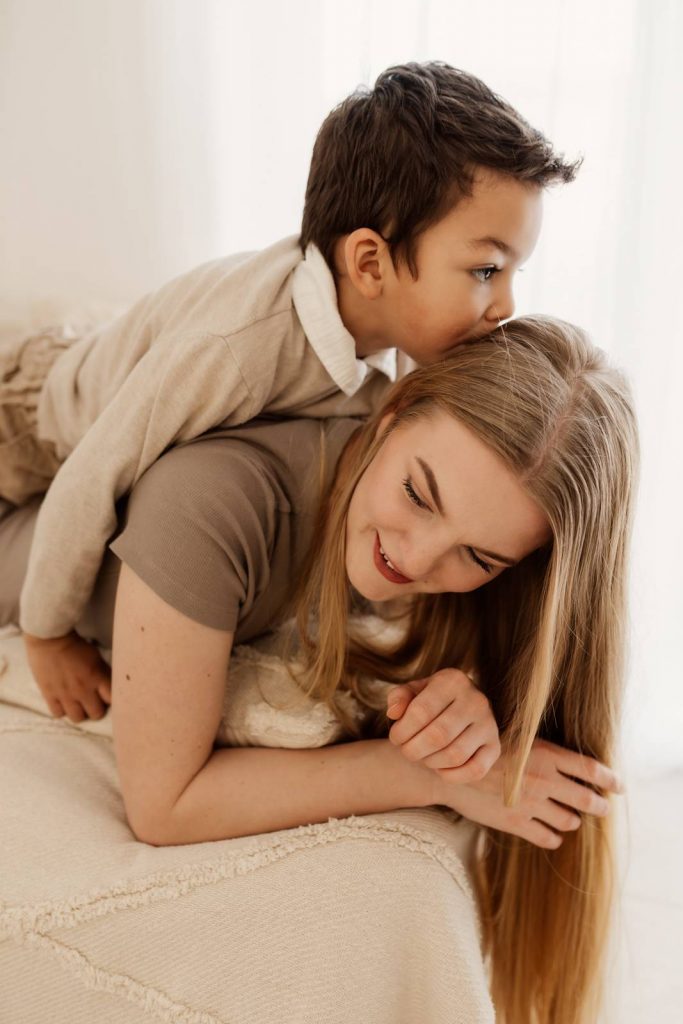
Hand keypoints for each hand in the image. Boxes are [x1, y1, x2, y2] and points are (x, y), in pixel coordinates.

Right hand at [23, 630, 111, 722]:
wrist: (50, 638)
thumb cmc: (75, 644)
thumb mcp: (96, 657)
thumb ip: (103, 673)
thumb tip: (110, 686)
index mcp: (97, 677)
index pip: (112, 700)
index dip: (112, 701)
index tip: (109, 698)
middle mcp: (83, 690)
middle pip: (96, 714)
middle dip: (97, 709)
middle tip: (94, 702)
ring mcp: (66, 695)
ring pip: (78, 718)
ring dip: (80, 712)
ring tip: (78, 705)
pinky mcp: (50, 695)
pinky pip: (58, 714)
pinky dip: (62, 711)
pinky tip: (64, 703)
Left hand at [385, 668, 500, 782]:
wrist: (462, 705)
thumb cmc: (431, 699)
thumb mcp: (413, 691)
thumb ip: (398, 697)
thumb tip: (394, 714)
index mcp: (454, 680)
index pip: (421, 711)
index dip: (401, 731)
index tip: (395, 737)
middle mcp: (477, 700)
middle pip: (438, 736)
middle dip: (413, 750)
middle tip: (406, 750)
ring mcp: (489, 724)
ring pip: (455, 756)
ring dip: (430, 763)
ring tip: (422, 756)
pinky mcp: (495, 747)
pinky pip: (475, 771)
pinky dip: (452, 776)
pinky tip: (439, 768)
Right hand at [431, 737, 623, 848]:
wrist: (449, 768)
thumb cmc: (482, 748)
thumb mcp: (517, 739)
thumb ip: (544, 752)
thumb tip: (569, 761)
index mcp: (546, 754)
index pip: (590, 769)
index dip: (610, 779)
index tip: (619, 786)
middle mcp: (543, 779)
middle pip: (586, 799)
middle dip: (599, 805)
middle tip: (603, 807)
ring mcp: (531, 803)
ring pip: (569, 821)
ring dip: (573, 820)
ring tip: (570, 818)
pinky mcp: (516, 822)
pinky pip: (548, 838)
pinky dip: (554, 837)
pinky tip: (552, 834)